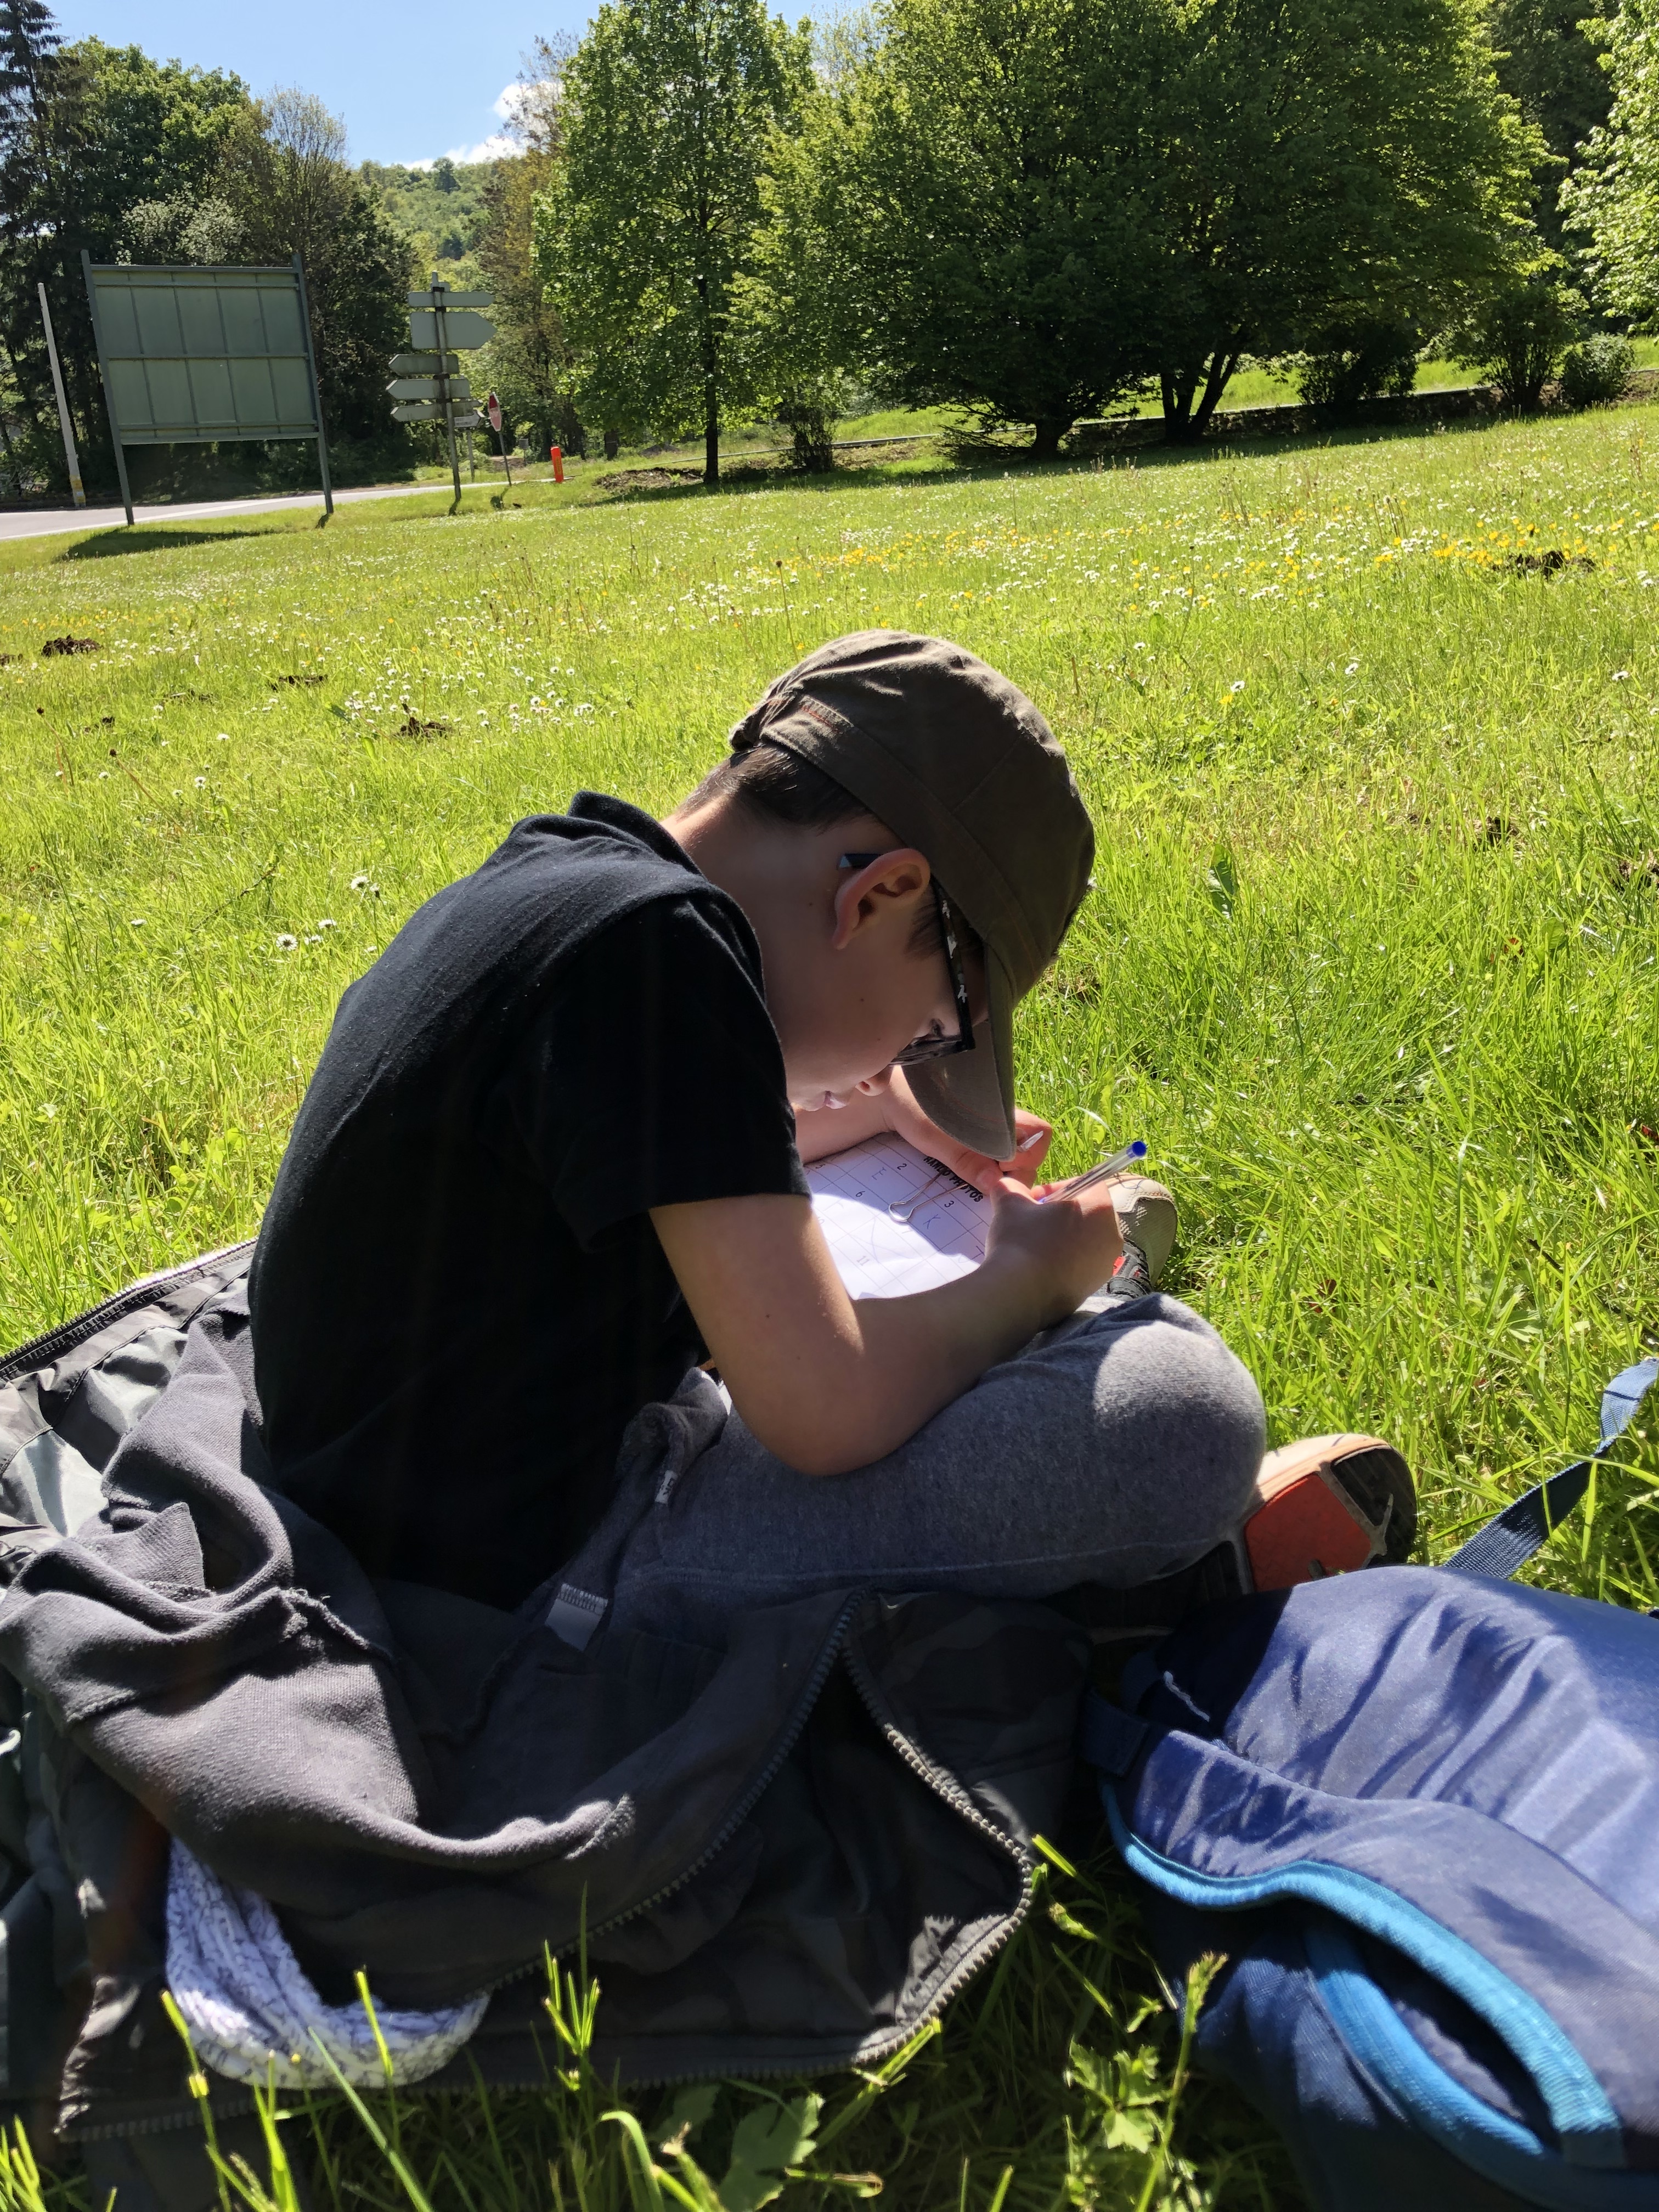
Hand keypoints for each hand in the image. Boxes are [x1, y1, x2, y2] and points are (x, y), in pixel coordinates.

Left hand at [882, 1070, 1054, 1189]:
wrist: (892, 1097)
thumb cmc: (913, 1107)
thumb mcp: (934, 1136)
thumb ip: (965, 1159)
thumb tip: (995, 1184)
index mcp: (1002, 1112)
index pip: (1040, 1134)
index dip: (1027, 1155)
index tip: (999, 1164)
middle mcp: (1004, 1124)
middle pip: (1030, 1154)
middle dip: (1014, 1173)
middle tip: (983, 1179)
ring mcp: (994, 1135)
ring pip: (1014, 1162)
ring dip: (999, 1176)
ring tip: (973, 1176)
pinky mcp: (981, 1146)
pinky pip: (996, 1164)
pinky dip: (988, 1175)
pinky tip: (969, 1175)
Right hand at [981, 1172, 1123, 1325]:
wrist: (1020, 1295)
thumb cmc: (1021, 1240)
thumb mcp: (1009, 1203)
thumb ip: (1011, 1187)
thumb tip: (1009, 1185)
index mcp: (1099, 1206)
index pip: (1086, 1185)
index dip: (1059, 1188)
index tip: (1036, 1200)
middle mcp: (1112, 1234)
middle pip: (1089, 1213)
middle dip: (1064, 1214)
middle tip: (1035, 1221)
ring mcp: (1106, 1263)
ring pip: (1087, 1241)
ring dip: (1065, 1238)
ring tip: (1037, 1246)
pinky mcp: (1096, 1286)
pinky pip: (1083, 1265)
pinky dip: (1066, 1262)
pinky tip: (1041, 1267)